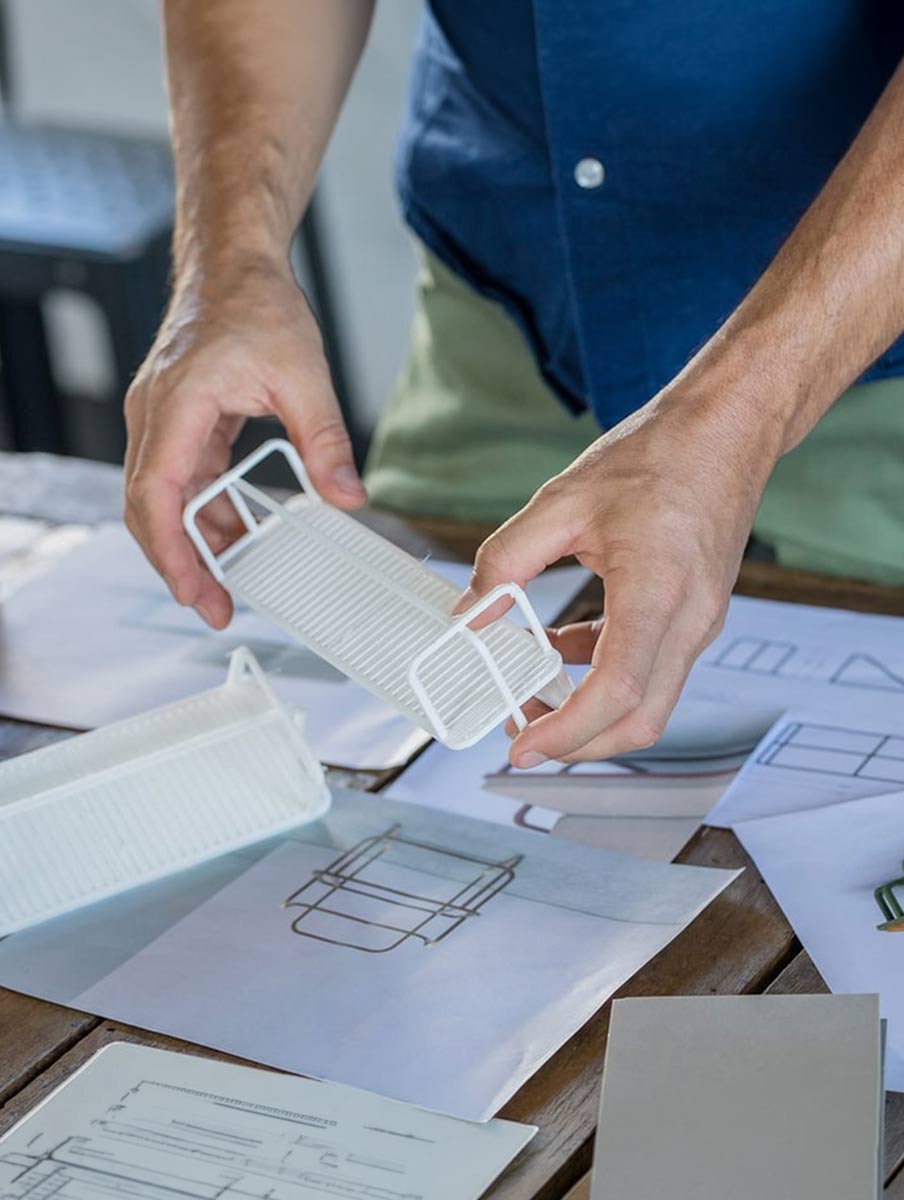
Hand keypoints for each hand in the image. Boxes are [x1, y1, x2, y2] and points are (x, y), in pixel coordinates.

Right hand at [124, 258, 364, 627]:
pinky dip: (205, 510)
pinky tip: (236, 533)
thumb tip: (347, 497)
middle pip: (149, 508)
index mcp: (177, 406)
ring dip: (194, 540)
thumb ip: (325, 441)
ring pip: (164, 497)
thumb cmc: (258, 304)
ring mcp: (162, 420)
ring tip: (230, 580)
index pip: (157, 495)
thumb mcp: (305, 376)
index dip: (172, 551)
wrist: (236, 264)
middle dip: (178, 562)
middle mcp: (156, 416)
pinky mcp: (178, 421)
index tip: (195, 591)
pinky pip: (183, 479)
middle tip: (214, 605)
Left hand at [454, 384, 781, 765]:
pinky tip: (565, 648)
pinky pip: (652, 669)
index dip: (567, 732)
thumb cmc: (659, 455)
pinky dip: (606, 675)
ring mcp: (701, 622)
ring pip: (649, 702)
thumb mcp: (561, 500)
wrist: (725, 430)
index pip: (616, 691)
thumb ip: (506, 559)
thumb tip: (472, 612)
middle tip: (525, 735)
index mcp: (659, 590)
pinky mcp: (698, 616)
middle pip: (639, 720)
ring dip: (591, 712)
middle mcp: (691, 618)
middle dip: (578, 742)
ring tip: (535, 695)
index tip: (522, 746)